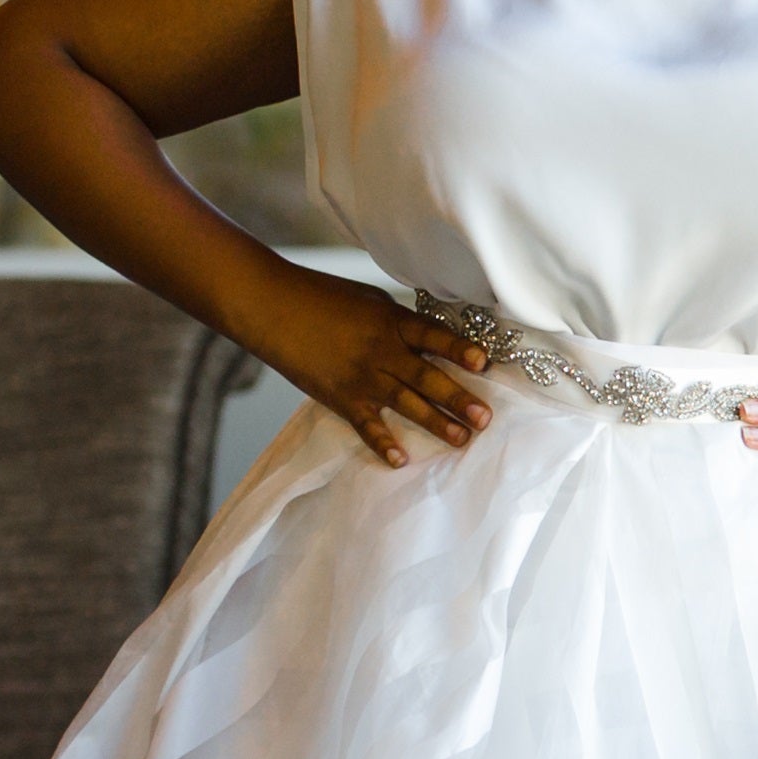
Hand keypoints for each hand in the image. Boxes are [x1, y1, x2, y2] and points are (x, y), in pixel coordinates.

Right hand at [267, 281, 491, 466]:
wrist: (272, 306)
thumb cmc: (323, 298)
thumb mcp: (370, 300)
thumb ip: (400, 322)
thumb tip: (431, 340)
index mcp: (391, 321)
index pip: (432, 336)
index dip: (458, 349)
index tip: (484, 363)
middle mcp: (381, 350)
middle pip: (426, 377)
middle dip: (457, 398)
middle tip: (485, 418)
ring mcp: (361, 377)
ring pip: (405, 403)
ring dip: (435, 422)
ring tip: (461, 439)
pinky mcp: (341, 397)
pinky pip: (366, 424)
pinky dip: (382, 443)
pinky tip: (401, 460)